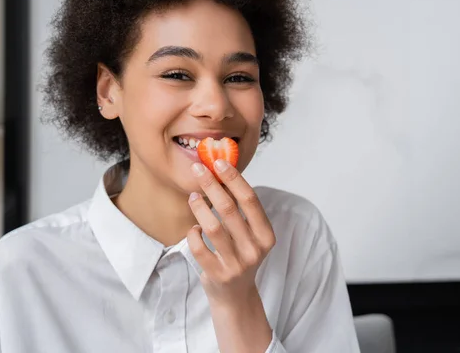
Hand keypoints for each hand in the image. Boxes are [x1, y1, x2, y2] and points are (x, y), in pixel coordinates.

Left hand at [186, 159, 275, 352]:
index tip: (219, 162)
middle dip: (212, 185)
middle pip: (229, 209)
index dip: (234, 178)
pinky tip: (193, 228)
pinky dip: (193, 232)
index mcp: (266, 235)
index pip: (250, 200)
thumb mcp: (249, 236)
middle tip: (198, 169)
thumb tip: (222, 173)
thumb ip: (241, 211)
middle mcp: (254, 249)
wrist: (236, 296)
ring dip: (199, 207)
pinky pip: (199, 246)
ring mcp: (236, 263)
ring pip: (212, 226)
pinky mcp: (218, 274)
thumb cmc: (240, 256)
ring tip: (193, 196)